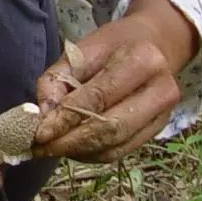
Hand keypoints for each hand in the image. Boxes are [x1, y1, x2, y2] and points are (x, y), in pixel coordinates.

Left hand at [33, 0, 198, 162]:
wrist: (154, 46)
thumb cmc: (112, 47)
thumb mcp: (79, 52)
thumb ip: (56, 80)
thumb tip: (42, 117)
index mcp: (142, 61)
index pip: (98, 97)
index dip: (66, 119)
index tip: (38, 134)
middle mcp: (160, 90)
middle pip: (110, 127)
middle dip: (70, 142)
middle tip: (40, 148)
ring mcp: (163, 114)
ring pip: (116, 145)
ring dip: (79, 152)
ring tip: (50, 148)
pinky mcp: (158, 130)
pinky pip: (121, 151)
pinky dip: (92, 154)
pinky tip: (72, 148)